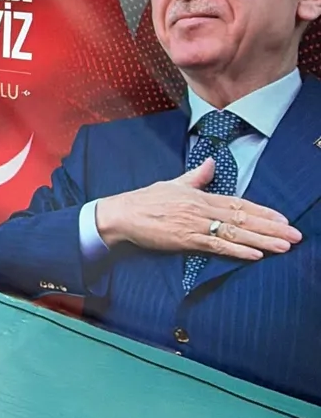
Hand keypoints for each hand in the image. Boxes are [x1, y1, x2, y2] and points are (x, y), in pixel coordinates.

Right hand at [95, 158, 301, 260]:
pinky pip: (216, 246)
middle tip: (295, 235)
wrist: (122, 214)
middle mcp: (201, 209)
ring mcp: (194, 224)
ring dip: (261, 240)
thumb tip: (212, 162)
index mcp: (199, 196)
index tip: (283, 218)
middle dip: (271, 227)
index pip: (238, 203)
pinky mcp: (185, 239)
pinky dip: (237, 250)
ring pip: (234, 232)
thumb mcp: (171, 184)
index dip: (262, 211)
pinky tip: (255, 254)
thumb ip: (195, 176)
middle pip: (242, 218)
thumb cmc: (144, 200)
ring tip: (284, 245)